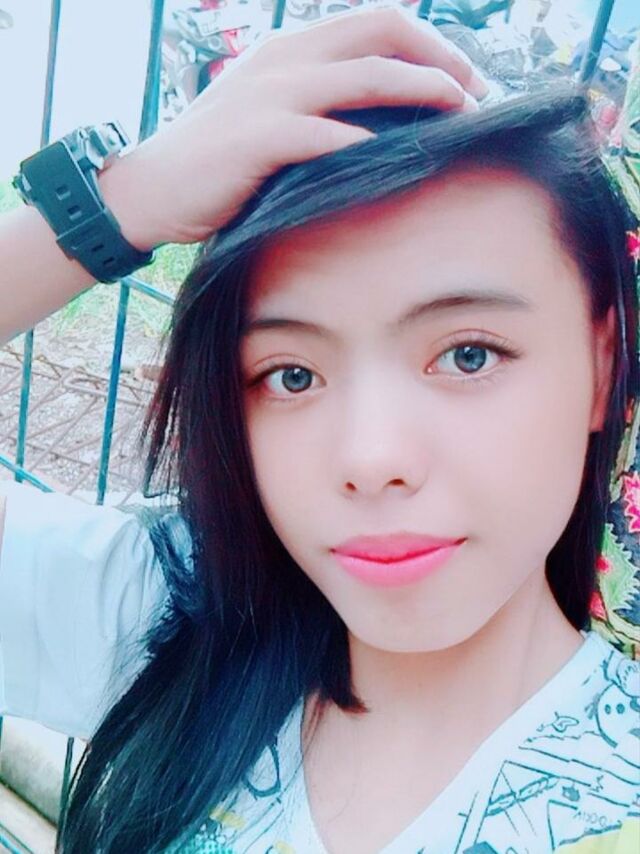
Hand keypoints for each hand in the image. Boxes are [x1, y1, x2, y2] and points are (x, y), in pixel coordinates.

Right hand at [103, 6, 487, 250]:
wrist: (153, 187)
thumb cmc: (218, 159)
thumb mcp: (270, 112)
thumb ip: (317, 103)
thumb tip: (379, 122)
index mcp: (293, 47)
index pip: (377, 22)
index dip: (430, 44)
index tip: (465, 79)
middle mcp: (286, 58)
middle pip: (382, 31)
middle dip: (440, 57)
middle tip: (477, 93)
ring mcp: (271, 94)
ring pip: (363, 76)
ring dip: (420, 91)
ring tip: (458, 113)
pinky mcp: (256, 137)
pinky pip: (323, 134)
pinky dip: (364, 143)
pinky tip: (396, 159)